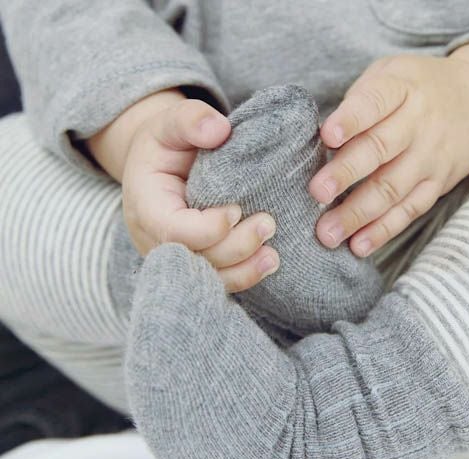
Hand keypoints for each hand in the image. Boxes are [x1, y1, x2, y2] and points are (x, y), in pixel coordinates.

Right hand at [88, 90, 278, 292]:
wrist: (158, 169)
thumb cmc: (165, 146)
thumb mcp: (169, 123)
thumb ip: (189, 119)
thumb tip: (218, 130)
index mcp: (146, 207)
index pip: (174, 231)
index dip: (208, 227)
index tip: (236, 208)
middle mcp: (156, 241)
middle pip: (196, 258)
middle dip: (235, 247)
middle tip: (268, 224)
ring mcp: (176, 257)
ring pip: (209, 277)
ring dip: (244, 270)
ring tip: (273, 256)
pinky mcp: (195, 264)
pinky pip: (219, 280)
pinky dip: (244, 276)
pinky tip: (268, 263)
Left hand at [310, 42, 468, 257]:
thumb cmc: (417, 89)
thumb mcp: (391, 74)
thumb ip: (358, 101)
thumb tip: (320, 141)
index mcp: (402, 89)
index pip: (374, 102)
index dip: (350, 119)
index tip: (327, 135)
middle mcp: (418, 125)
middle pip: (380, 150)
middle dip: (346, 173)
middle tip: (316, 193)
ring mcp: (430, 158)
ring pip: (392, 189)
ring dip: (358, 214)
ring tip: (328, 234)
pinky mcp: (436, 186)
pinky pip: (409, 211)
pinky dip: (383, 230)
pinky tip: (358, 245)